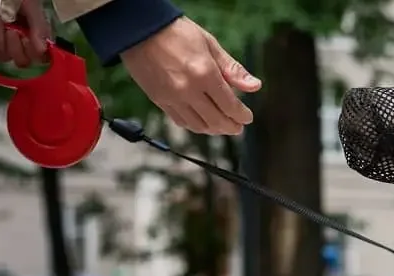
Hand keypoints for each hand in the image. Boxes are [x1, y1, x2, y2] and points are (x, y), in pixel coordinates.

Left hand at [0, 0, 48, 67]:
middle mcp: (24, 44)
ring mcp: (6, 45)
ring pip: (4, 57)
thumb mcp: (31, 6)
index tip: (24, 36)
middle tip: (9, 28)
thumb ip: (39, 26)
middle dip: (13, 46)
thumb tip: (42, 50)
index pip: (40, 57)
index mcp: (38, 36)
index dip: (32, 51)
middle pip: (22, 62)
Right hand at [121, 17, 261, 135]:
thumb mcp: (210, 45)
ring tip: (222, 126)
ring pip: (199, 126)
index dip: (242, 115)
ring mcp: (172, 97)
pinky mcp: (159, 100)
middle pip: (216, 121)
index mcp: (205, 74)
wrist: (139, 28)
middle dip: (231, 127)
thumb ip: (232, 70)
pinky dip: (195, 125)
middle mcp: (188, 90)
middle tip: (238, 127)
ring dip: (214, 130)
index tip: (247, 117)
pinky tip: (202, 122)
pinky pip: (181, 121)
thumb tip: (255, 86)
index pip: (230, 106)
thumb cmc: (176, 32)